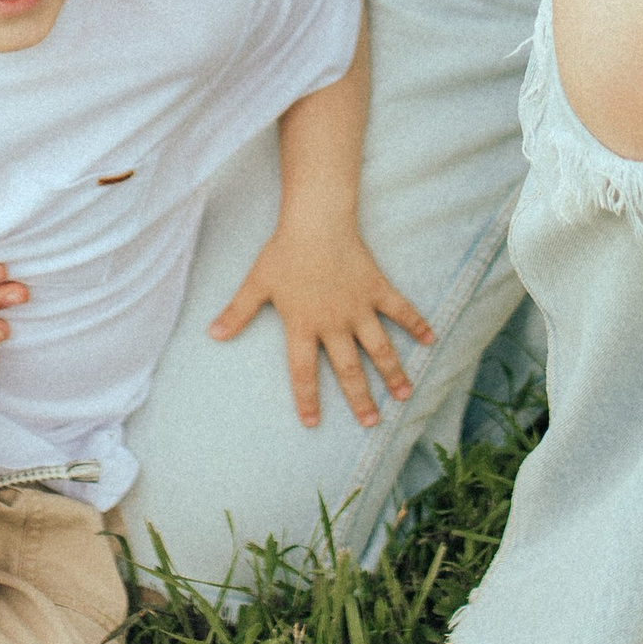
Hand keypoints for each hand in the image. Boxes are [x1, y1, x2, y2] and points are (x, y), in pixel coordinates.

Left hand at [207, 218, 433, 429]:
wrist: (316, 220)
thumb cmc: (284, 251)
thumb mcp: (256, 283)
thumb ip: (237, 312)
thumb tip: (212, 334)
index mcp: (303, 325)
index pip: (303, 372)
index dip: (307, 399)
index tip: (313, 423)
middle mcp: (333, 323)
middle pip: (348, 369)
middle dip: (361, 399)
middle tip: (371, 423)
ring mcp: (358, 307)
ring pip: (379, 348)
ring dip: (393, 373)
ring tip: (404, 395)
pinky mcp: (376, 289)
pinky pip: (400, 310)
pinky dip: (416, 324)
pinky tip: (430, 340)